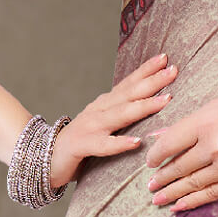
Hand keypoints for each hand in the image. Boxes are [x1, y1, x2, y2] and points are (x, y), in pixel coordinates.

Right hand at [48, 53, 177, 188]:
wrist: (44, 157)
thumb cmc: (82, 140)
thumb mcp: (104, 121)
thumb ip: (123, 112)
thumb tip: (151, 102)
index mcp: (106, 103)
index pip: (129, 83)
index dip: (146, 70)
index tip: (165, 59)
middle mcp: (99, 110)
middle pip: (129, 93)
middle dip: (152, 80)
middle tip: (173, 70)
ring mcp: (90, 126)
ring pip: (120, 114)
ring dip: (143, 106)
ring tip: (164, 100)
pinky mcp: (82, 146)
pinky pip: (104, 145)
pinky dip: (120, 143)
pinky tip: (136, 142)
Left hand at [144, 95, 217, 211]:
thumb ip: (189, 123)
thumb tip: (159, 135)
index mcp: (207, 121)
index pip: (171, 142)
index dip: (156, 154)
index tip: (150, 161)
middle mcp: (214, 145)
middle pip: (179, 165)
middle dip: (161, 177)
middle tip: (149, 184)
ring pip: (191, 183)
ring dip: (171, 192)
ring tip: (157, 198)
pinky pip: (209, 195)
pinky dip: (191, 202)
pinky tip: (178, 206)